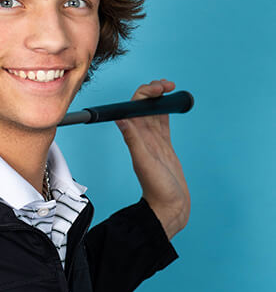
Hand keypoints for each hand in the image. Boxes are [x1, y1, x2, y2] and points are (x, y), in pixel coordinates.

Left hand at [115, 79, 190, 238]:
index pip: (133, 107)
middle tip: (168, 85)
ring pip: (154, 110)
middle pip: (143, 105)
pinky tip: (172, 102)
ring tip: (171, 87)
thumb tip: (120, 119)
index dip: (143, 94)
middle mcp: (142, 136)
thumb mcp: (144, 162)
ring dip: (160, 97)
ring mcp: (153, 139)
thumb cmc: (157, 188)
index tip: (158, 89)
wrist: (169, 205)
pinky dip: (167, 109)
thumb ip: (133, 140)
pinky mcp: (164, 144)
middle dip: (153, 91)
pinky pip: (163, 121)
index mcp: (134, 137)